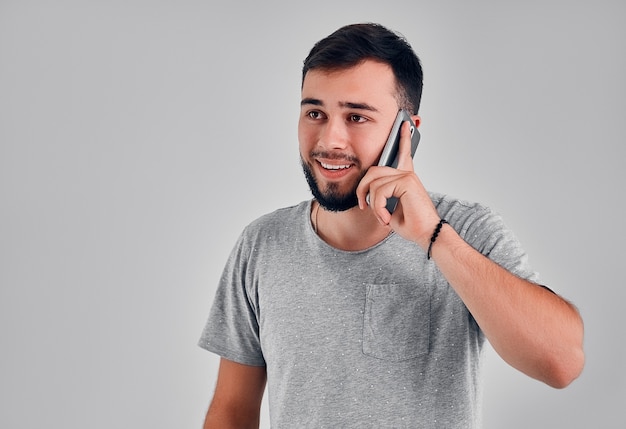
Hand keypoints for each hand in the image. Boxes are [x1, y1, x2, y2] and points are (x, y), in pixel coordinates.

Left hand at [356, 121, 439, 248]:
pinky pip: (379, 191)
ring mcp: (407, 175)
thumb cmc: (411, 224)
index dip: (403, 139)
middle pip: (372, 171)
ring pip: (373, 184)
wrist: (425, 234)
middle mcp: (406, 173)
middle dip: (361, 190)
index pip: (403, 154)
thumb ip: (380, 195)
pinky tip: (387, 217)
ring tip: (383, 217)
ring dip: (373, 205)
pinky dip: (378, 208)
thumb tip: (368, 193)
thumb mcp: (389, 208)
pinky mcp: (407, 181)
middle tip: (363, 206)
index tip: (405, 124)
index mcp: (404, 178)